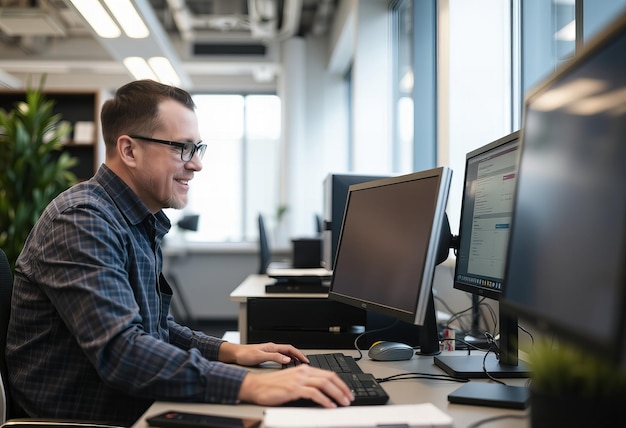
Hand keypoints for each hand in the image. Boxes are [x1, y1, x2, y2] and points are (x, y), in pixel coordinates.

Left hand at [219, 341, 309, 365]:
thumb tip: (287, 359)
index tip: (305, 360)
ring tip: (299, 364)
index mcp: (272, 347)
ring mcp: (269, 351)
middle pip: (289, 350)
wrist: (234, 354)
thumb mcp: (260, 356)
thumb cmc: (244, 354)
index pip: (290, 349)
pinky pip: (280, 356)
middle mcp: (272, 348)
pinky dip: (287, 360)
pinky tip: (287, 364)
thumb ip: (274, 357)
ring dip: (293, 358)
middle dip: (298, 356)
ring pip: (285, 353)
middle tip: (305, 363)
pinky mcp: (266, 355)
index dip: (299, 354)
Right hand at [238, 364, 354, 407]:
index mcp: (304, 369)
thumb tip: (320, 391)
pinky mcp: (293, 389)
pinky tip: (329, 406)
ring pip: (324, 384)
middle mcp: (303, 372)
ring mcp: (298, 380)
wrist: (256, 386)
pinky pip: (314, 393)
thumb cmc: (272, 386)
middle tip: (349, 398)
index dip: (340, 383)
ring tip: (343, 403)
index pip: (328, 374)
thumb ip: (306, 383)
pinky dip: (325, 400)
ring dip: (337, 394)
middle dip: (342, 388)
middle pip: (329, 377)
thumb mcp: (292, 381)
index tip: (346, 391)